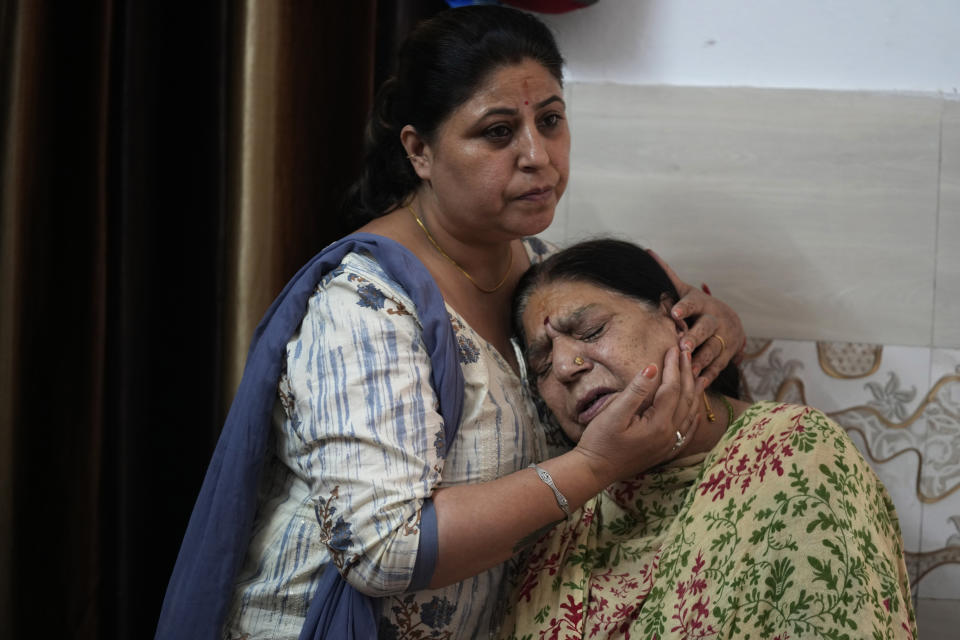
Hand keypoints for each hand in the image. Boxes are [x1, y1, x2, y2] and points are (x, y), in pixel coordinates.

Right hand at [572, 347, 701, 485]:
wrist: (595, 470)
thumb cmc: (600, 441)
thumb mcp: (614, 413)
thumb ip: (636, 391)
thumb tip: (652, 368)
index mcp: (659, 424)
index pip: (672, 388)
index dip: (674, 366)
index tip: (674, 348)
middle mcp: (669, 435)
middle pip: (685, 398)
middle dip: (686, 373)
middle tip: (687, 352)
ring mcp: (669, 445)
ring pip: (690, 413)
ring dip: (694, 391)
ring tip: (698, 373)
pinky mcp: (664, 451)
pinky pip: (687, 430)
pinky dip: (693, 415)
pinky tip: (696, 409)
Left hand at [648, 249, 744, 385]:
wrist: (731, 321)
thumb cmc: (699, 306)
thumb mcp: (686, 291)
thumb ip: (668, 276)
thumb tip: (647, 253)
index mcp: (702, 304)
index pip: (693, 303)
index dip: (684, 307)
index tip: (674, 312)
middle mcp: (715, 321)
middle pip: (706, 329)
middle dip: (695, 337)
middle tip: (683, 345)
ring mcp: (723, 339)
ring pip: (713, 350)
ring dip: (701, 360)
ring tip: (688, 368)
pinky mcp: (727, 356)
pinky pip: (718, 367)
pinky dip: (708, 377)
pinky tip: (697, 385)